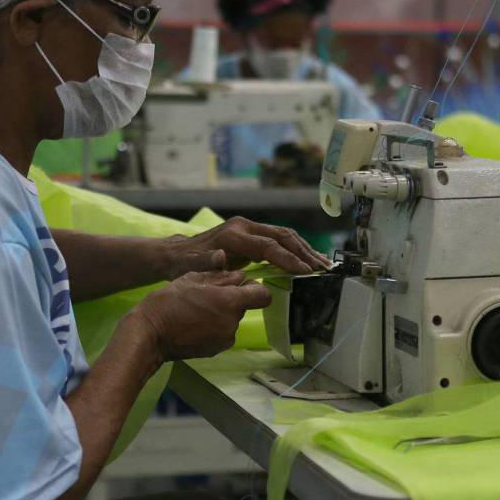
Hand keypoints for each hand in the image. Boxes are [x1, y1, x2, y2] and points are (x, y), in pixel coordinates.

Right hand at [130, 270, 270, 360]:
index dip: (254, 288)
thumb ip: (220, 277)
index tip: (241, 285)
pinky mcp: (215, 350)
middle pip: (243, 307)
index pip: (263, 295)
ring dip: (221, 314)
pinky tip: (194, 324)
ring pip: (231, 320)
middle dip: (230, 300)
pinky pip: (222, 333)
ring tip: (196, 310)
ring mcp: (225, 339)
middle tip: (206, 296)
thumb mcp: (192, 279)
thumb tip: (239, 276)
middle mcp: (233, 323)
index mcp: (230, 302)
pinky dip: (213, 327)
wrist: (149, 335)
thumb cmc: (168, 302)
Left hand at [161, 217, 331, 278]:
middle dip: (303, 252)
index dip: (288, 258)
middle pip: (282, 236)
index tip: (305, 271)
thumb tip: (220, 258)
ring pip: (284, 235)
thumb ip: (207, 263)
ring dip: (304, 249)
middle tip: (322, 268)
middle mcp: (244, 227)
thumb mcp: (192, 266)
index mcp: (233, 235)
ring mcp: (249, 228)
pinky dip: (295, 249)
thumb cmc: (185, 265)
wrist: (178, 254)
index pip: (268, 245)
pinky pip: (279, 239)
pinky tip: (307, 261)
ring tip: (321, 265)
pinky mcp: (252, 234)